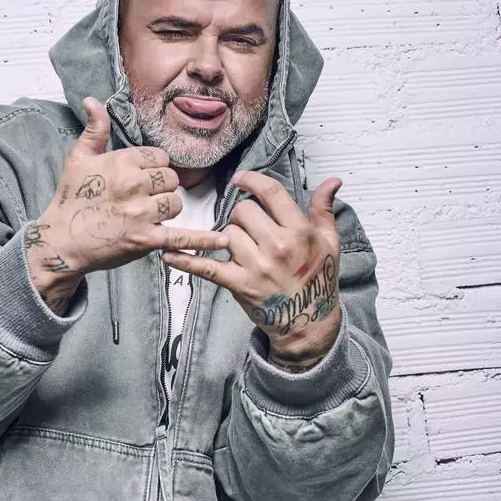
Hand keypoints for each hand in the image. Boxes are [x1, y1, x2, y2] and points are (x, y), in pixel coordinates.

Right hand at [25, 97, 228, 311]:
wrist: (61, 241)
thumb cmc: (70, 198)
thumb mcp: (77, 158)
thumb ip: (94, 129)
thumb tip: (93, 100)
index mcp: (122, 162)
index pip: (160, 157)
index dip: (153, 167)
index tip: (140, 178)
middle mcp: (134, 185)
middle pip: (172, 179)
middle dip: (162, 187)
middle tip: (143, 197)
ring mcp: (141, 214)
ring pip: (175, 203)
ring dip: (166, 208)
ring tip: (147, 214)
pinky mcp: (146, 240)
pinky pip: (181, 237)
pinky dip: (202, 241)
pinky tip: (222, 241)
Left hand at [162, 170, 342, 372]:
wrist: (309, 322)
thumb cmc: (318, 279)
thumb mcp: (329, 243)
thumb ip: (323, 209)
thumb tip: (332, 180)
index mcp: (300, 231)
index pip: (270, 193)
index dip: (251, 180)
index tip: (241, 179)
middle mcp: (278, 246)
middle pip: (243, 211)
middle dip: (242, 215)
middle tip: (250, 228)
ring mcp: (256, 266)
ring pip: (226, 233)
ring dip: (228, 237)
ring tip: (242, 248)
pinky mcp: (239, 284)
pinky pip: (206, 268)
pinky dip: (185, 261)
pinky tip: (168, 254)